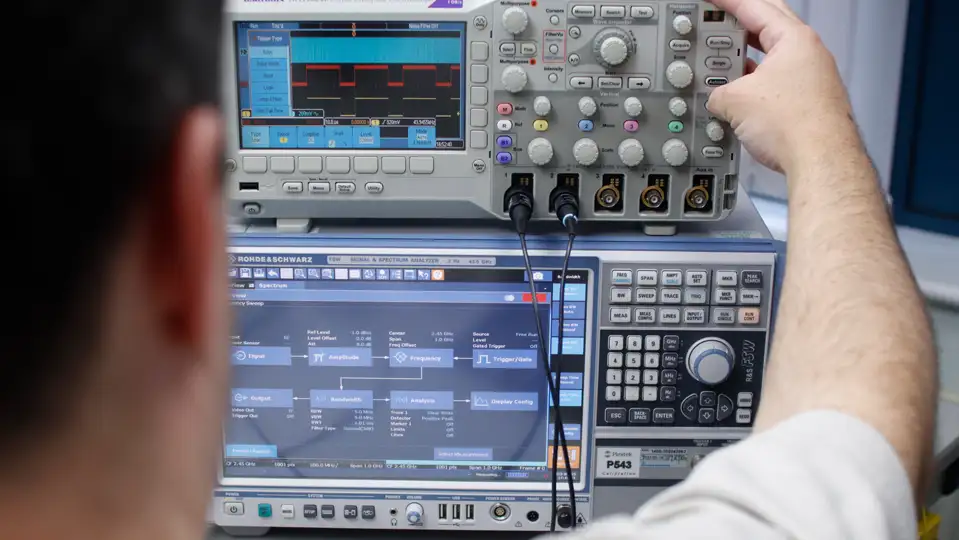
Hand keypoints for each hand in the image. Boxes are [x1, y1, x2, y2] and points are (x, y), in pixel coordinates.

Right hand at [706, 0, 858, 173]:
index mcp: (794, 39)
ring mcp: (813, 78)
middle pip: (768, 27)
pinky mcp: (810, 102)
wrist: (821, 162)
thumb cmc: (796, 127)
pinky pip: (777, 83)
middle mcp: (809, 54)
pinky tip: (742, 98)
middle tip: (718, 24)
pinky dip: (756, 85)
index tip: (713, 0)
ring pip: (772, 57)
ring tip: (723, 66)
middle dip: (740, 24)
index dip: (727, 1)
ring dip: (746, 59)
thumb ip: (719, 91)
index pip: (755, 6)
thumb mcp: (736, 101)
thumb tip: (716, 100)